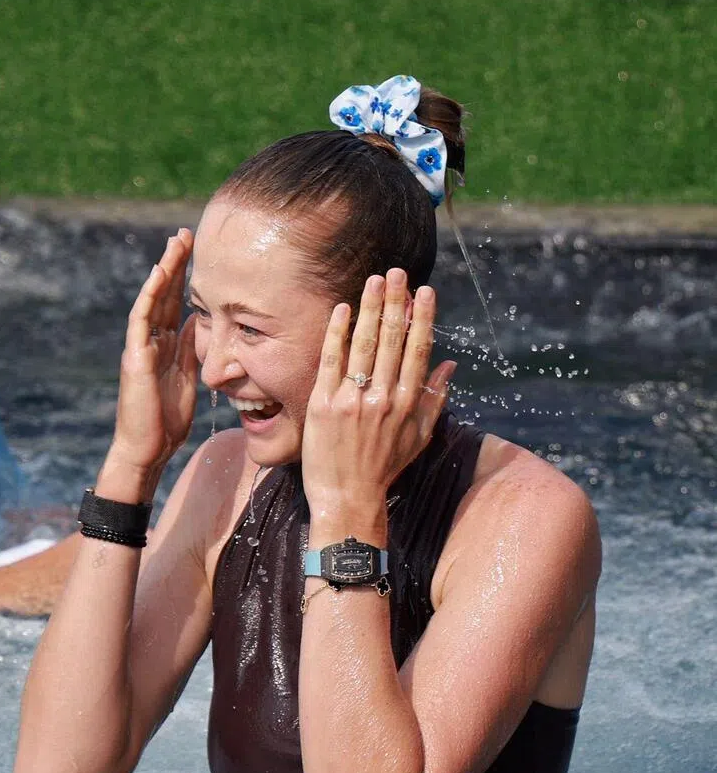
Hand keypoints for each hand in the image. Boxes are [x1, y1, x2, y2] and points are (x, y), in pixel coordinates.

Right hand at [106, 229, 198, 491]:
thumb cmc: (166, 423)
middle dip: (176, 264)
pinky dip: (149, 296)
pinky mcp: (134, 358)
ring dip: (164, 271)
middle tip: (188, 233)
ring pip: (151, 300)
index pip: (177, 304)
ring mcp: (140, 347)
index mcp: (166, 346)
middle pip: (164, 295)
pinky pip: (140, 321)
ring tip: (176, 244)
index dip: (187, 278)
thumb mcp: (187, 380)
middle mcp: (150, 341)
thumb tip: (203, 328)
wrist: (146, 450)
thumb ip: (192, 353)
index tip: (201, 253)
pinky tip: (159, 274)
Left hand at [301, 268, 455, 521]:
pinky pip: (331, 360)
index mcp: (408, 404)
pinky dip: (337, 332)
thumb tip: (449, 367)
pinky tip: (341, 309)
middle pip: (393, 339)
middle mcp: (383, 398)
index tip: (424, 291)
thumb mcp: (417, 439)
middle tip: (396, 272)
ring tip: (373, 280)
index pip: (418, 350)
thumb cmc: (382, 470)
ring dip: (371, 308)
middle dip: (396, 302)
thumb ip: (435, 401)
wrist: (347, 499)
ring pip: (365, 344)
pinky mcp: (323, 405)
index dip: (422, 317)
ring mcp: (352, 400)